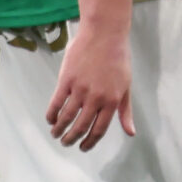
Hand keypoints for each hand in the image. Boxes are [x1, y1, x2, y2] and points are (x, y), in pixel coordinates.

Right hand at [46, 18, 134, 149]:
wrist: (104, 33)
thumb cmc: (118, 59)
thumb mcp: (126, 86)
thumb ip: (126, 111)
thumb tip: (131, 133)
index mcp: (112, 101)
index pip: (99, 130)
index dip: (90, 142)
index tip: (83, 148)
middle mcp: (96, 98)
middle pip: (81, 127)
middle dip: (72, 139)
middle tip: (66, 143)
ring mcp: (80, 89)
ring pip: (66, 117)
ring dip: (59, 130)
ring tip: (55, 134)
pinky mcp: (66, 79)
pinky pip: (56, 103)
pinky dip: (51, 114)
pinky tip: (50, 120)